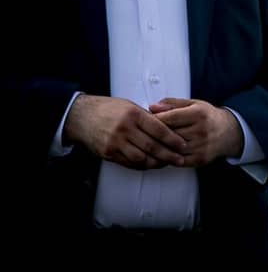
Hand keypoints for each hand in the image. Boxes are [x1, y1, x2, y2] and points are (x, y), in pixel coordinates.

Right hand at [63, 94, 185, 169]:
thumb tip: (168, 127)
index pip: (159, 129)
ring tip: (167, 164)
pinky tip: (150, 165)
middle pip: (152, 146)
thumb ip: (147, 117)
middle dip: (169, 155)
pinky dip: (142, 165)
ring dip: (156, 163)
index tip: (183, 145)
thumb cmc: (108, 109)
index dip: (173, 139)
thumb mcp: (129, 105)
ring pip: (141, 158)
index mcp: (133, 114)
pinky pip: (128, 163)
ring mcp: (115, 142)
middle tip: (180, 160)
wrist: (81, 116)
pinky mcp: (108, 153)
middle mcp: (124, 129)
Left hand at [149, 98, 242, 166]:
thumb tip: (152, 107)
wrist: (229, 132)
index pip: (169, 118)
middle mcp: (201, 130)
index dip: (154, 120)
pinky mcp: (200, 159)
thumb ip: (172, 104)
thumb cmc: (208, 116)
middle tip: (145, 133)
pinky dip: (168, 158)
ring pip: (171, 149)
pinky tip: (163, 153)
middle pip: (169, 134)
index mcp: (198, 114)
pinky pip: (177, 161)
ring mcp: (201, 146)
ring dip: (160, 147)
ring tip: (151, 144)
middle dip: (154, 134)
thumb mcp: (193, 104)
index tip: (144, 120)